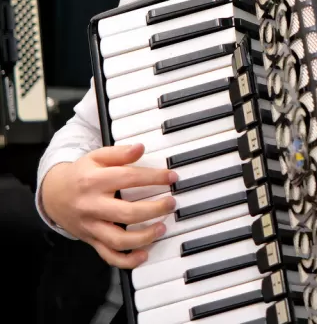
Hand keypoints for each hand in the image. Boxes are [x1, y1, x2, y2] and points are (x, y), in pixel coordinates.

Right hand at [40, 143, 176, 267]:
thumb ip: (119, 153)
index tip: (171, 177)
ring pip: (118, 240)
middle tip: (171, 203)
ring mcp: (91, 226)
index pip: (129, 179)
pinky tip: (143, 255)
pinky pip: (108, 256)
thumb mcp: (96, 157)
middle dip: (154, 210)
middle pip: (127, 214)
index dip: (154, 178)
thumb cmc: (81, 174)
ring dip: (143, 237)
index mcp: (94, 182)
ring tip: (162, 228)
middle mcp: (92, 206)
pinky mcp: (90, 240)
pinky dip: (126, 260)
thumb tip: (140, 148)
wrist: (53, 195)